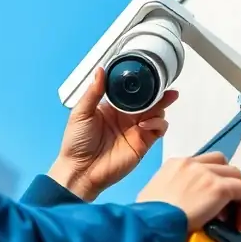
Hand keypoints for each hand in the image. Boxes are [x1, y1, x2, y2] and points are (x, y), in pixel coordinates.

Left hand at [48, 67, 178, 200]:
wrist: (81, 170)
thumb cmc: (76, 143)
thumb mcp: (80, 113)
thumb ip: (93, 92)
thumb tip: (101, 70)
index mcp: (112, 106)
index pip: (130, 90)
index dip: (139, 81)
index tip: (146, 71)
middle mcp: (127, 116)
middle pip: (148, 99)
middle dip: (158, 91)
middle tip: (164, 82)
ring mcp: (136, 129)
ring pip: (157, 112)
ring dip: (160, 105)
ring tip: (158, 102)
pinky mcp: (143, 143)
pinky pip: (158, 129)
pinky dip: (157, 123)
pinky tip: (145, 124)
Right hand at [137, 153, 240, 241]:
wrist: (150, 224)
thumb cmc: (145, 219)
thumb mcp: (153, 201)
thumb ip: (169, 199)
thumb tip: (182, 212)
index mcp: (174, 165)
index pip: (201, 164)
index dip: (210, 182)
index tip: (209, 204)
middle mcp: (191, 163)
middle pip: (221, 164)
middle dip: (227, 183)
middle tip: (223, 210)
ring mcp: (206, 173)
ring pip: (235, 175)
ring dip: (238, 194)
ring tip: (234, 218)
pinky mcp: (218, 187)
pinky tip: (238, 225)